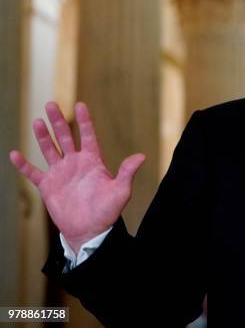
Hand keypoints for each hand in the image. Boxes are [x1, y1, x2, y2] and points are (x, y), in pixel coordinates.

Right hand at [9, 102, 144, 253]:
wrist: (90, 230)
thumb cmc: (107, 211)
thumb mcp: (121, 191)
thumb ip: (127, 172)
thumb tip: (141, 156)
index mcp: (92, 161)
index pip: (87, 136)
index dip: (84, 121)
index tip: (80, 105)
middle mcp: (75, 163)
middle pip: (65, 137)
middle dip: (58, 121)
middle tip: (51, 104)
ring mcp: (60, 173)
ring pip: (49, 150)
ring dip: (43, 136)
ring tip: (38, 121)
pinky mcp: (47, 186)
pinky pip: (33, 173)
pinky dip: (23, 165)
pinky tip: (14, 154)